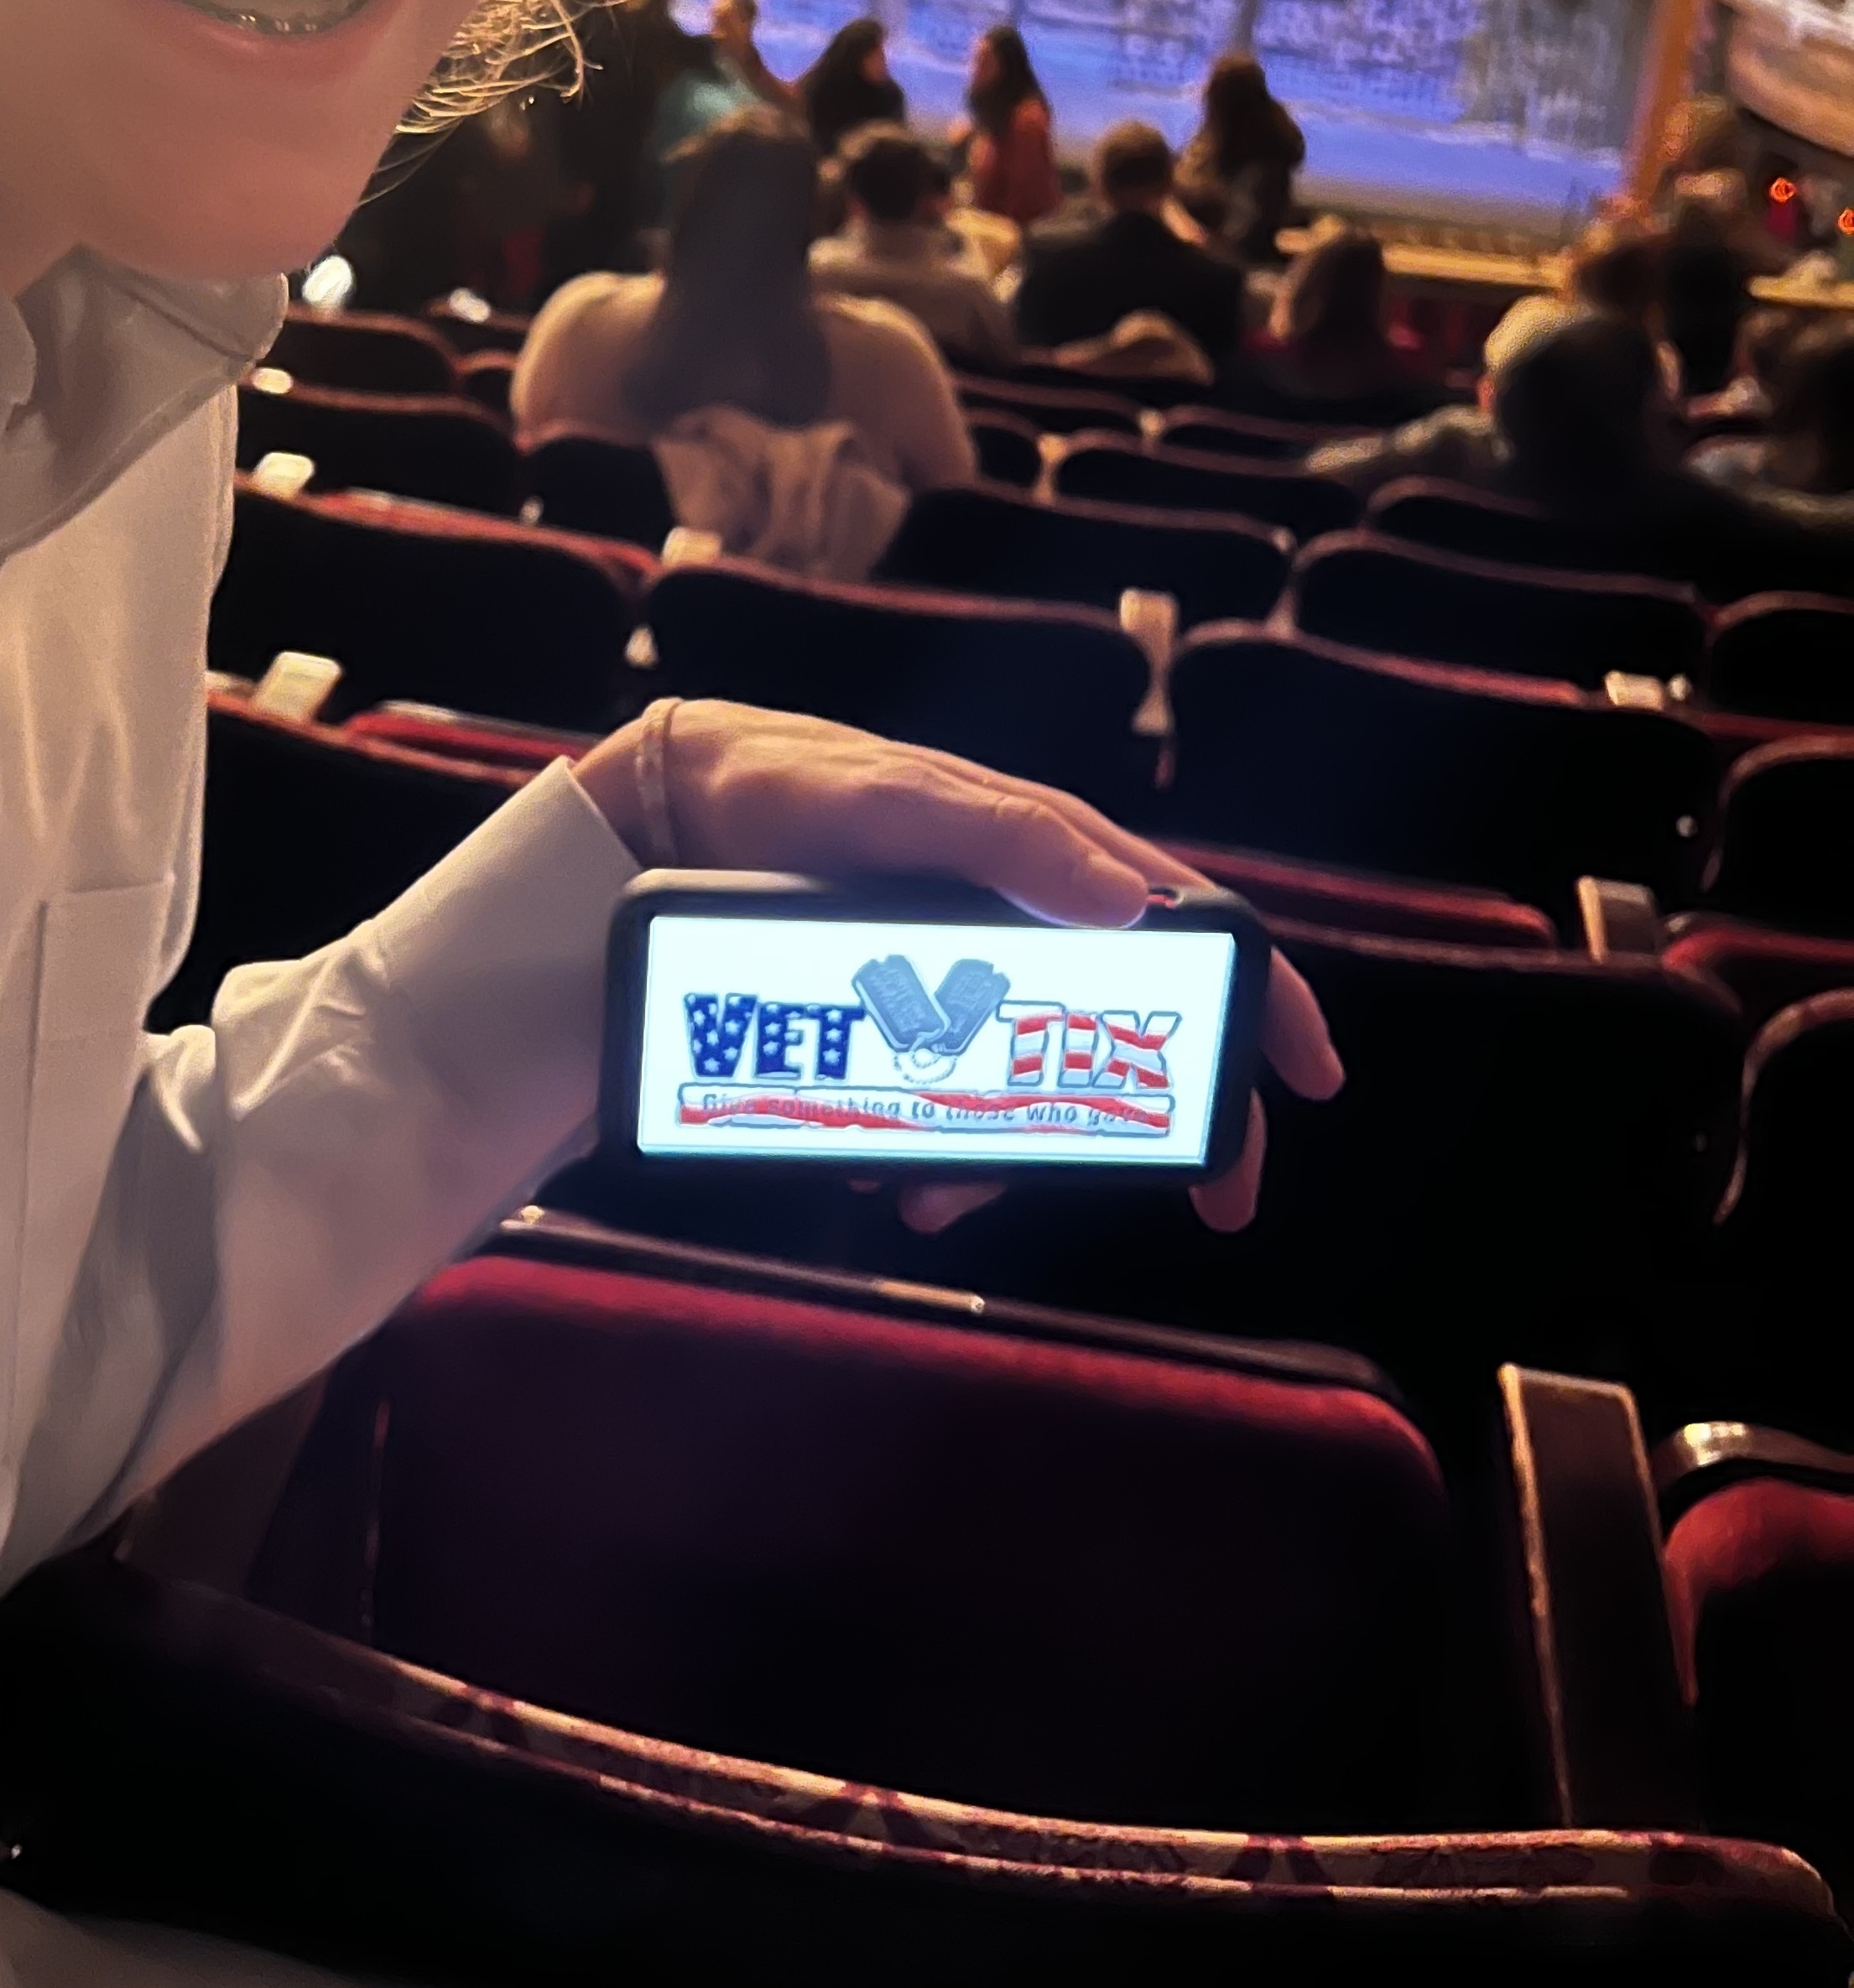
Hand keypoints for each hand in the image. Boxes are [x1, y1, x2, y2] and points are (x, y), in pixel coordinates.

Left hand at [573, 699, 1340, 1234]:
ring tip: (943, 1196)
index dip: (1262, 996)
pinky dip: (936, 1152)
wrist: (676, 810)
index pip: (1188, 927)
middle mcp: (1022, 919)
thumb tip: (1126, 899)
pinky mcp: (900, 1013)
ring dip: (1016, 1156)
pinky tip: (889, 1176)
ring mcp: (965, 974)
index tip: (1311, 1076)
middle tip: (1207, 1202)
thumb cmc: (799, 785)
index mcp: (1049, 858)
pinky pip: (947, 1104)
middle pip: (1127, 1032)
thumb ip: (1005, 838)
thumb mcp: (900, 803)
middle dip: (1163, 1123)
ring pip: (1034, 1087)